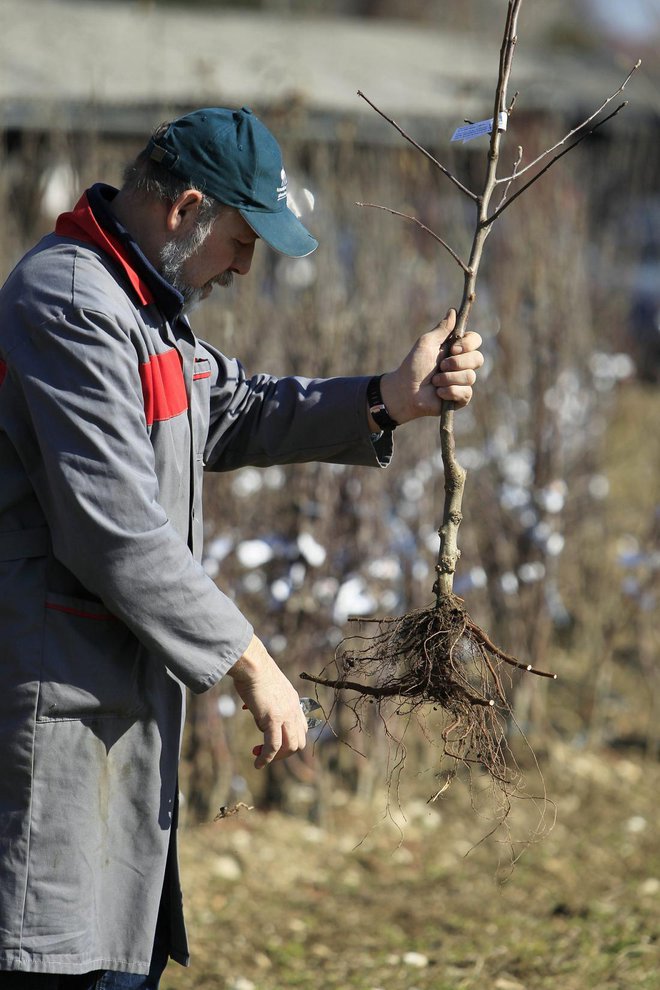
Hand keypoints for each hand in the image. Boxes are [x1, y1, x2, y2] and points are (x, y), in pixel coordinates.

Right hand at [227, 634, 307, 768]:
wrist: (252, 663)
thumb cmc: (253, 670)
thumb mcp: (265, 686)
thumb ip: (265, 698)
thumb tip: (253, 706)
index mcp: (293, 700)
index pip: (301, 727)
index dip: (289, 738)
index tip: (272, 740)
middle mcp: (293, 708)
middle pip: (299, 741)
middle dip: (284, 752)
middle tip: (265, 750)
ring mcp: (285, 714)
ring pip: (290, 747)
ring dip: (276, 757)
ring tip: (260, 757)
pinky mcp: (273, 718)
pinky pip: (274, 746)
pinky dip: (266, 758)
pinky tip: (257, 764)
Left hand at [376, 309, 483, 425]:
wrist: (406, 391)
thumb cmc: (414, 365)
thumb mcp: (426, 343)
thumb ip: (441, 329)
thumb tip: (453, 310)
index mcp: (457, 348)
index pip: (476, 340)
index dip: (468, 344)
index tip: (453, 348)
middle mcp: (463, 364)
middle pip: (478, 359)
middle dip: (457, 363)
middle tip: (441, 366)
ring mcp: (463, 381)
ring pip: (470, 377)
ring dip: (448, 378)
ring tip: (435, 381)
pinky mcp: (461, 397)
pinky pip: (465, 393)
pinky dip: (448, 392)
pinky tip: (438, 393)